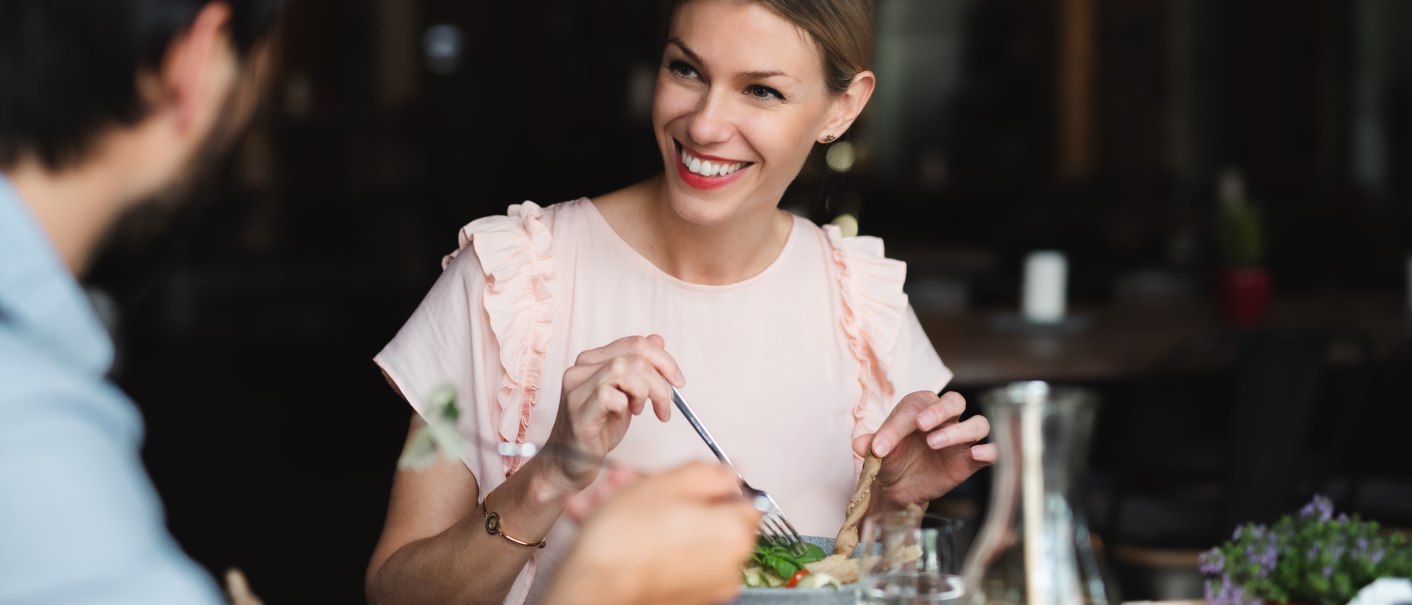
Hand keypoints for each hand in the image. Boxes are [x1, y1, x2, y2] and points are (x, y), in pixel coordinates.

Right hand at [544, 335, 682, 490]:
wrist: (571, 464)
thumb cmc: (599, 430)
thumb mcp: (626, 395)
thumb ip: (639, 368)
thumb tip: (658, 339)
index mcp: (593, 360)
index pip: (636, 343)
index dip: (664, 360)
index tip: (678, 381)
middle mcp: (580, 369)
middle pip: (635, 355)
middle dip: (660, 381)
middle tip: (665, 406)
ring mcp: (576, 389)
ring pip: (623, 369)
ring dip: (644, 392)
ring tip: (640, 410)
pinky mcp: (578, 412)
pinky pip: (610, 396)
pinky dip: (626, 406)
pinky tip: (623, 417)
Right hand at [546, 462, 760, 604]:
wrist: (592, 586)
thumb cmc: (625, 540)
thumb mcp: (670, 482)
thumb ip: (709, 472)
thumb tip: (728, 473)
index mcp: (735, 534)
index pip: (742, 496)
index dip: (711, 481)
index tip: (686, 478)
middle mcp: (728, 565)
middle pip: (706, 514)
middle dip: (667, 493)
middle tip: (636, 482)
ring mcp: (705, 584)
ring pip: (680, 533)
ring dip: (646, 513)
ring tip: (608, 501)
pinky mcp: (681, 596)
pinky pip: (667, 555)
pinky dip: (644, 539)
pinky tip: (609, 523)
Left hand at [851, 391, 996, 508]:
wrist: (899, 487)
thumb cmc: (891, 460)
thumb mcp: (877, 454)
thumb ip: (871, 445)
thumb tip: (859, 443)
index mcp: (919, 408)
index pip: (915, 407)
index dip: (898, 425)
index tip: (880, 447)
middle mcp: (944, 419)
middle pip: (955, 401)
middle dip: (939, 410)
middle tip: (921, 425)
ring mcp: (961, 439)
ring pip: (977, 424)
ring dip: (959, 431)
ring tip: (935, 443)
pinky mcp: (970, 460)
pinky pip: (990, 451)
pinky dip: (989, 451)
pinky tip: (977, 454)